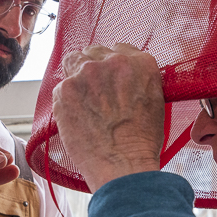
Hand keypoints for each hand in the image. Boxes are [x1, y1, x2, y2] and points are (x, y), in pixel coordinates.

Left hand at [53, 44, 163, 190]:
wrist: (123, 166)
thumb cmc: (141, 143)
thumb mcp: (155, 103)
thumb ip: (140, 81)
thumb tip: (126, 80)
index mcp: (141, 63)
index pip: (120, 50)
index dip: (113, 65)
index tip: (111, 78)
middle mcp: (113, 62)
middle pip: (94, 52)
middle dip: (94, 68)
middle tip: (96, 92)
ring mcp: (87, 73)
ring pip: (73, 61)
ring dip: (77, 77)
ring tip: (83, 101)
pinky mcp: (65, 90)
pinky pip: (61, 87)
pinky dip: (66, 100)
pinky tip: (76, 117)